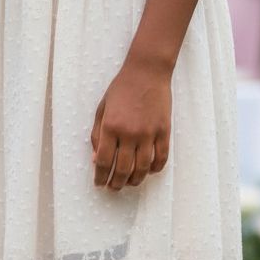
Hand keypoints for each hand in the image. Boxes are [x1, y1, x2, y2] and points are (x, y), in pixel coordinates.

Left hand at [91, 56, 171, 190]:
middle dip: (116, 183)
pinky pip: (161, 157)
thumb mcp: (102, 110)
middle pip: (122, 169)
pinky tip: (149, 172)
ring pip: (142, 167)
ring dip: (135, 180)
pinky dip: (155, 169)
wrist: (147, 72)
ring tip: (129, 183)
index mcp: (110, 127)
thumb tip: (95, 160)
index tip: (99, 183)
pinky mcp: (163, 130)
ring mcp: (148, 133)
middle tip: (113, 187)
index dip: (100, 176)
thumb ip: (97, 135)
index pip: (103, 161)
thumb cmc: (121, 90)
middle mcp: (129, 133)